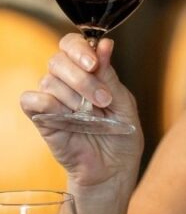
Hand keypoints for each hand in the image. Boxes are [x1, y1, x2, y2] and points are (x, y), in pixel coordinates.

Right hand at [20, 34, 142, 188]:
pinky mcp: (42, 118)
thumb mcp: (125, 104)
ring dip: (74, 98)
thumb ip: (111, 77)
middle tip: (102, 100)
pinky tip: (68, 116)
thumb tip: (105, 44)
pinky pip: (32, 100)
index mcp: (88, 73)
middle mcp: (67, 82)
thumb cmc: (122, 136)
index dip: (80, 48)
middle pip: (58, 60)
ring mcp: (53, 100)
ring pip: (49, 81)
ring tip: (92, 117)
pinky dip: (49, 104)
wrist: (114, 169)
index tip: (94, 64)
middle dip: (82, 78)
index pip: (72, 45)